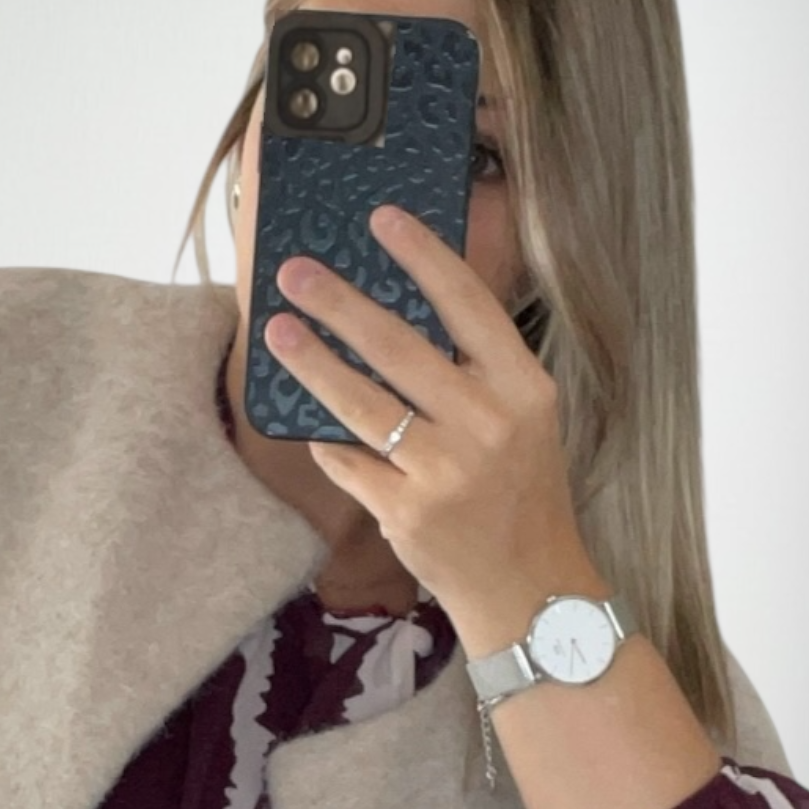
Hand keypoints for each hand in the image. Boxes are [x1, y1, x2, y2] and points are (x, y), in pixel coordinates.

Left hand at [262, 203, 592, 626]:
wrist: (530, 589)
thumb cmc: (521, 494)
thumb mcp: (524, 421)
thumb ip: (476, 370)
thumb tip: (397, 311)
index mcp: (522, 389)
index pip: (468, 305)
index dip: (423, 256)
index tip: (381, 218)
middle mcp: (486, 424)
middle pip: (398, 346)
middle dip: (339, 303)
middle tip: (295, 273)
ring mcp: (445, 471)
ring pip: (360, 403)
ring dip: (312, 362)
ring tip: (278, 333)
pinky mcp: (407, 512)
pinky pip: (350, 462)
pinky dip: (329, 443)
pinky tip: (312, 427)